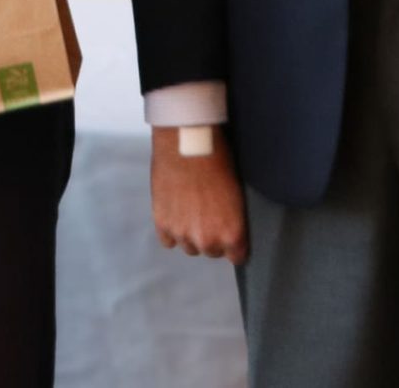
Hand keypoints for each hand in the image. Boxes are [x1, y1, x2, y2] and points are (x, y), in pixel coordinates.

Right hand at [150, 126, 247, 263]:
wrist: (187, 143)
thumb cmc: (217, 160)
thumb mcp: (236, 193)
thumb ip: (231, 220)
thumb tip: (226, 227)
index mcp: (232, 233)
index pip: (236, 256)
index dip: (233, 245)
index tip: (230, 236)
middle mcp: (208, 240)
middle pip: (211, 251)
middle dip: (211, 237)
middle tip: (208, 214)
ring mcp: (183, 234)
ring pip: (189, 247)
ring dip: (190, 234)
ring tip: (190, 209)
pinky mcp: (162, 224)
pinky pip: (168, 241)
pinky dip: (171, 229)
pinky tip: (175, 211)